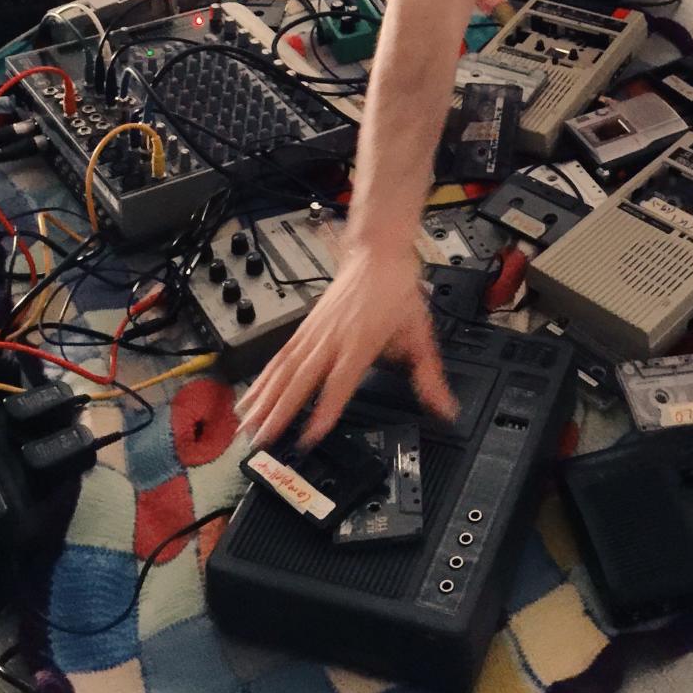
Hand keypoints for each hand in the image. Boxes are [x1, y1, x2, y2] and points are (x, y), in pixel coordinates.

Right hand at [235, 245, 457, 450]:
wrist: (377, 253)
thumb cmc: (396, 291)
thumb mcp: (420, 333)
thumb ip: (429, 375)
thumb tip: (446, 408)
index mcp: (361, 341)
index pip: (339, 381)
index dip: (324, 409)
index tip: (309, 435)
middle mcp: (332, 338)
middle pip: (300, 379)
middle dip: (278, 412)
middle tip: (261, 440)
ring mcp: (315, 332)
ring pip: (283, 368)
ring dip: (263, 398)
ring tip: (246, 424)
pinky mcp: (305, 328)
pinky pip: (280, 356)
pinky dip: (262, 378)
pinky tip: (250, 396)